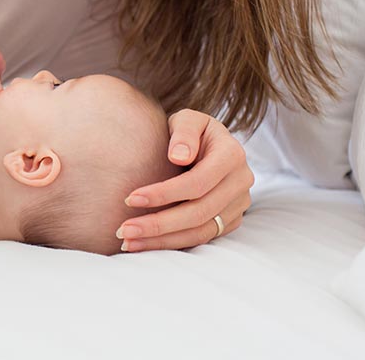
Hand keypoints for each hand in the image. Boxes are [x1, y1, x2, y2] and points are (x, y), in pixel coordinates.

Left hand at [116, 109, 254, 251]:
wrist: (207, 142)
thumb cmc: (190, 130)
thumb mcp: (187, 119)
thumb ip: (184, 132)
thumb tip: (179, 156)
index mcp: (232, 155)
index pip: (196, 182)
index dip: (164, 193)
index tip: (130, 198)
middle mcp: (240, 182)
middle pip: (198, 213)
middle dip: (158, 224)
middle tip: (123, 231)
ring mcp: (238, 205)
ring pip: (200, 232)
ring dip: (162, 241)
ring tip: (129, 243)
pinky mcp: (229, 220)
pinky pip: (201, 238)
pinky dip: (172, 243)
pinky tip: (145, 244)